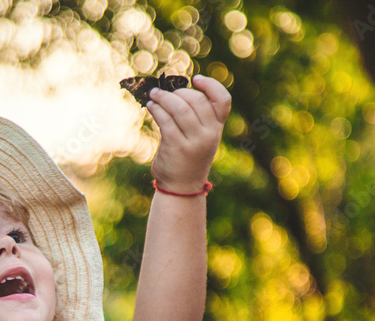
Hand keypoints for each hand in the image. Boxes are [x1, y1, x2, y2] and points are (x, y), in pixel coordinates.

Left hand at [147, 75, 230, 193]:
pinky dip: (157, 110)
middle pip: (196, 100)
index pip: (223, 100)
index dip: (211, 85)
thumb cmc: (188, 158)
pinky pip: (165, 120)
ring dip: (163, 98)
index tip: (196, 79)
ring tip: (153, 95)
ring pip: (179, 108)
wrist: (181, 187)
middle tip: (163, 92)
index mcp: (217, 129)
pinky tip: (151, 107)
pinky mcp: (176, 146)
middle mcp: (209, 134)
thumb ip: (196, 118)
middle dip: (177, 92)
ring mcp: (194, 141)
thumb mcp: (201, 138)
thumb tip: (174, 92)